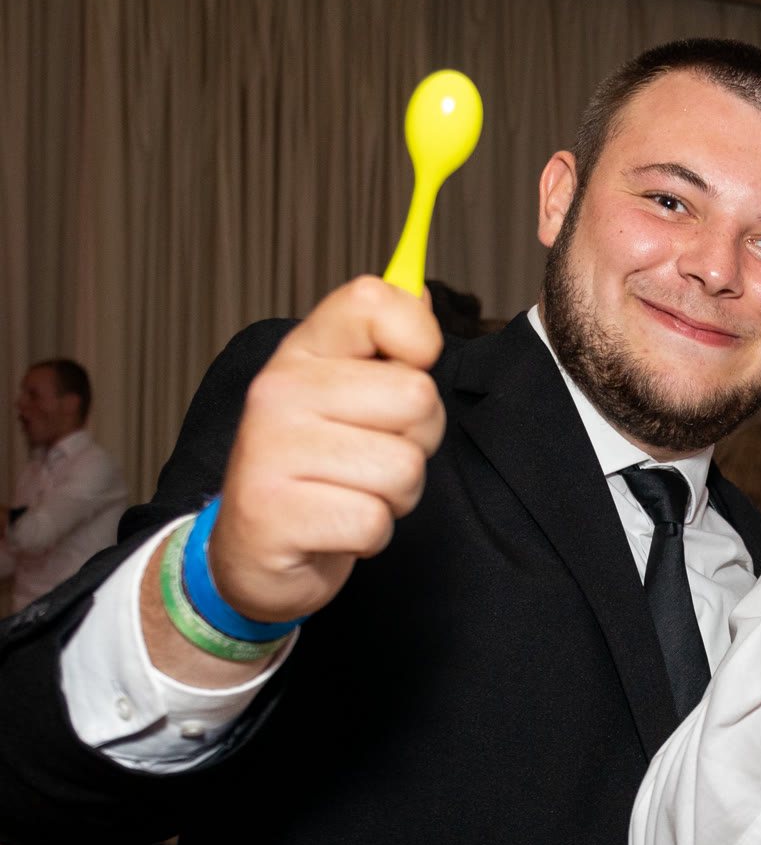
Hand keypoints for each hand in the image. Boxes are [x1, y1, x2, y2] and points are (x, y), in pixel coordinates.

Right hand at [208, 276, 445, 621]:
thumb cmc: (320, 469)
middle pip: (416, 397)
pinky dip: (370, 536)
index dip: (418, 338)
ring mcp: (269, 449)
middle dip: (417, 440)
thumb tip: (418, 293)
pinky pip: (374, 521)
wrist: (257, 550)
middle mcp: (278, 391)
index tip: (409, 370)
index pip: (372, 303)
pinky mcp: (272, 513)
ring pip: (403, 467)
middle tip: (375, 456)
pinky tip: (336, 527)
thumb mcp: (347, 396)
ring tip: (355, 492)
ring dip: (396, 495)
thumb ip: (383, 347)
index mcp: (302, 352)